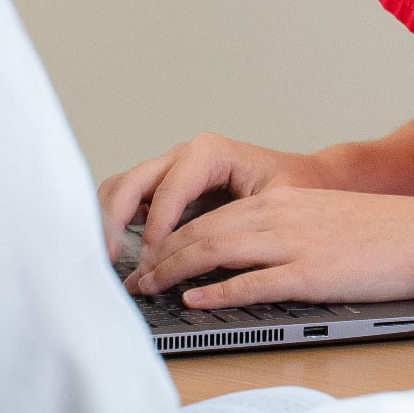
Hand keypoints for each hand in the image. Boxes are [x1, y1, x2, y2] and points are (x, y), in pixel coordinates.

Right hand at [95, 131, 335, 260]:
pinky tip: (118, 252)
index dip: (157, 224)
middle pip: (132, 181)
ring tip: (107, 260)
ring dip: (108, 222)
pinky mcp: (165, 188)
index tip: (152, 258)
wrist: (306, 178)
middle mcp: (184, 156)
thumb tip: (208, 254)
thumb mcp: (277, 202)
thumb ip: (239, 224)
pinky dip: (115, 223)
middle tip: (111, 260)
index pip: (169, 188)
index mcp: (210, 152)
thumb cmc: (295, 187)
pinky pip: (128, 199)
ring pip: (121, 187)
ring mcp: (170, 169)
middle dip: (115, 220)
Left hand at [126, 185, 413, 306]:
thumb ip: (278, 233)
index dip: (166, 239)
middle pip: (200, 231)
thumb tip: (234, 260)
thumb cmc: (381, 234)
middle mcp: (280, 215)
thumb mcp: (321, 220)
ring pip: (215, 251)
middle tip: (127, 279)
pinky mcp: (312, 272)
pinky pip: (253, 282)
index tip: (143, 259)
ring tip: (144, 289)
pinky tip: (194, 301)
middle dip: (156, 257)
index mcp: (280, 201)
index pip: (207, 216)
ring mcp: (294, 243)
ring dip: (172, 271)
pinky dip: (217, 292)